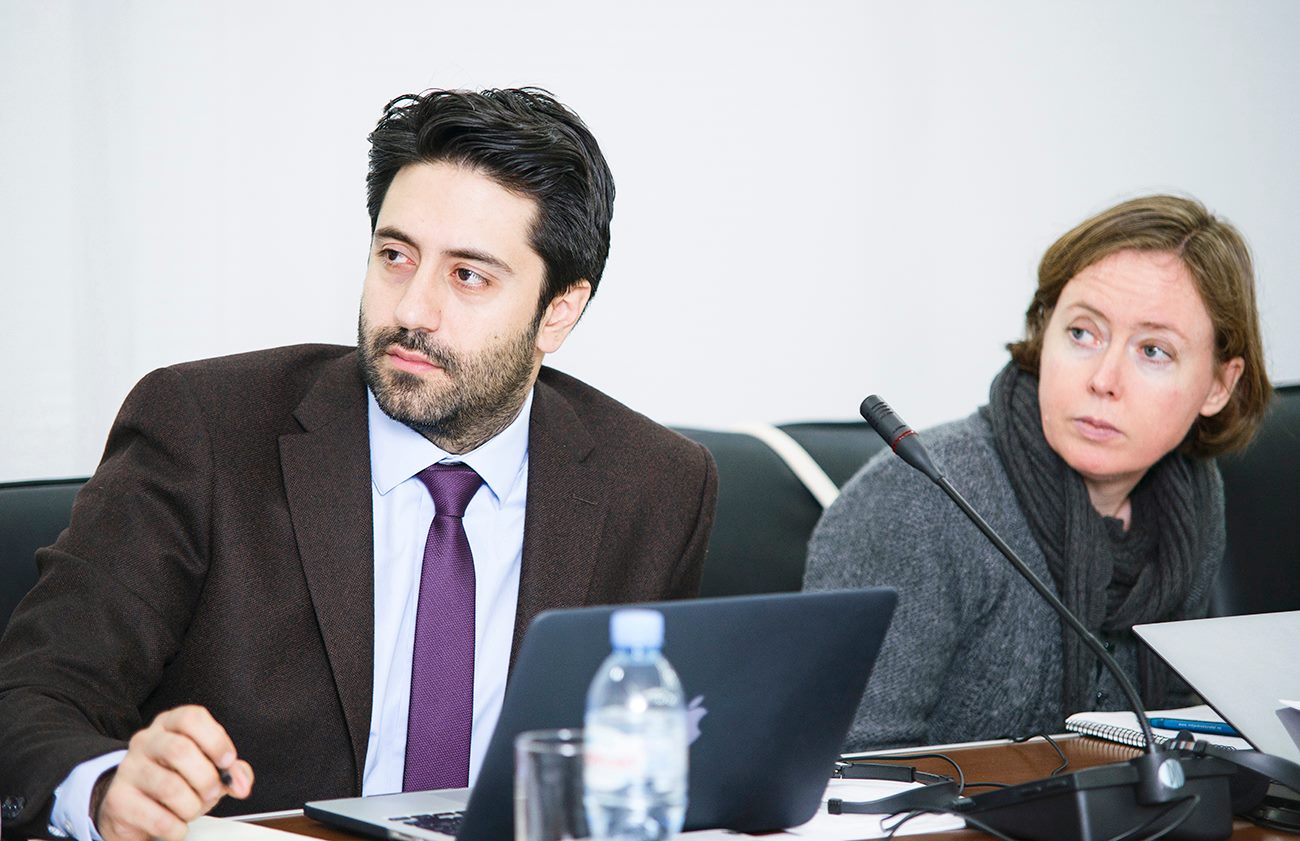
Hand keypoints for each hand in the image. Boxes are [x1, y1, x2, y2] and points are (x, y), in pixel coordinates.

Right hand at [94, 705, 254, 840]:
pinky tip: (176, 825)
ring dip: (192, 806)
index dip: (215, 740)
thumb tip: (242, 783)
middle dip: (206, 778)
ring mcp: (128, 769)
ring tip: (191, 810)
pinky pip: (158, 818)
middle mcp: (146, 741)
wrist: (134, 809)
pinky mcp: (118, 800)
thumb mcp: (207, 768)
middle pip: (180, 750)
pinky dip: (177, 828)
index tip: (227, 761)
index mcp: (170, 725)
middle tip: (212, 793)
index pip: (192, 718)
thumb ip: (230, 771)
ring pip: (169, 786)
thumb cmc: (175, 781)